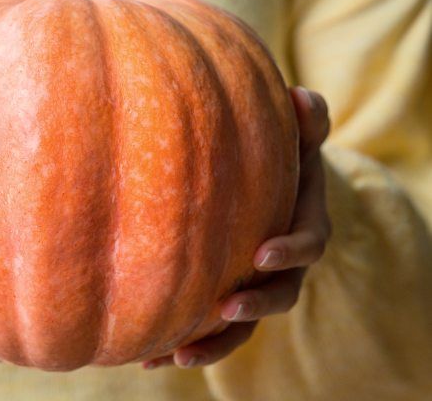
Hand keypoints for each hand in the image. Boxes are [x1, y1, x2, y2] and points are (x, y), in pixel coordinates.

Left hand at [144, 87, 330, 369]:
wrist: (260, 180)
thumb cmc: (275, 151)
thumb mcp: (294, 131)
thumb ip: (304, 118)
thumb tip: (298, 97)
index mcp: (303, 224)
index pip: (310, 243)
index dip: (291, 250)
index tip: (262, 252)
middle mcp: (282, 263)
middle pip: (281, 295)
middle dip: (257, 305)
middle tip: (227, 307)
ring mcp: (253, 284)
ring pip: (244, 326)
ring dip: (215, 343)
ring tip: (177, 355)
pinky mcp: (223, 296)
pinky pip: (210, 330)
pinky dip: (183, 345)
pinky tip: (145, 358)